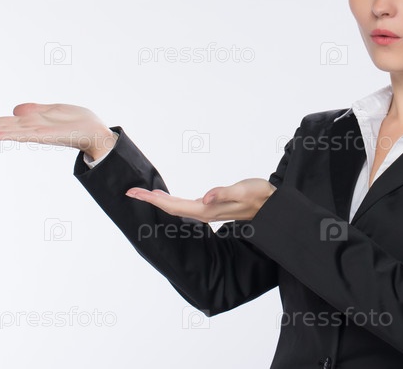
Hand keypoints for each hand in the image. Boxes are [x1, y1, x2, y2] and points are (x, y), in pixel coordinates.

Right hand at [0, 103, 117, 159]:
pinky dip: (9, 135)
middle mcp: (31, 128)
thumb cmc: (78, 122)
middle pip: (0, 126)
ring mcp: (38, 132)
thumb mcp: (55, 110)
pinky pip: (26, 134)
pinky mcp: (49, 134)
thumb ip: (35, 111)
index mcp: (31, 123)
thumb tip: (15, 110)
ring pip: (8, 130)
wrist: (99, 133)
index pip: (2, 121)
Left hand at [125, 178, 277, 222]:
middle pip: (170, 207)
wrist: (272, 205)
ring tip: (142, 194)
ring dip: (158, 201)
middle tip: (130, 191)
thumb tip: (204, 197)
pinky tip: (165, 198)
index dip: (153, 199)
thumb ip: (224, 193)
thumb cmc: (259, 195)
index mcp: (207, 209)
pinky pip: (184, 206)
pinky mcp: (209, 207)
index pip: (173, 205)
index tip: (135, 192)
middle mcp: (204, 212)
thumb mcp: (244, 190)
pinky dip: (170, 201)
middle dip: (149, 200)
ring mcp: (206, 211)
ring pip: (176, 207)